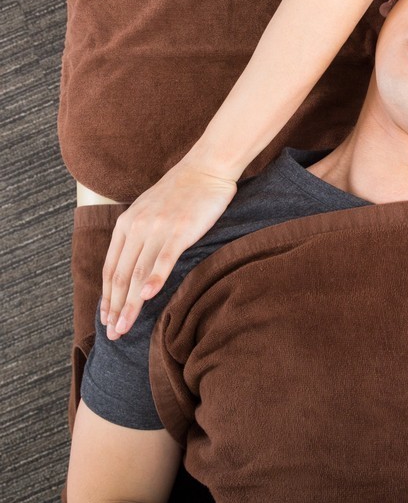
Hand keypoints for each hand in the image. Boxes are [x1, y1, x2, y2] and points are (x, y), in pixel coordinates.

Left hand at [101, 159, 237, 339]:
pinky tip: (147, 297)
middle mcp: (137, 227)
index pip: (110, 268)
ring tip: (124, 326)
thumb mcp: (150, 209)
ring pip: (138, 273)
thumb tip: (133, 262)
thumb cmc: (182, 190)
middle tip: (113, 333)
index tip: (106, 319)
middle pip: (120, 275)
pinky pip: (164, 258)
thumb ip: (139, 233)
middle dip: (114, 308)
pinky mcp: (180, 230)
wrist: (206, 168)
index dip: (106, 297)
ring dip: (130, 303)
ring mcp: (158, 229)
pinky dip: (154, 279)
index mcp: (127, 223)